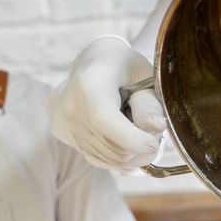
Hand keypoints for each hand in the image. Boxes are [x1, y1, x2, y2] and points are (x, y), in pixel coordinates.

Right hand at [46, 36, 166, 168]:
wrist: (92, 62)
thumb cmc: (125, 67)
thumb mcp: (144, 76)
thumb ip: (150, 104)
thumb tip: (157, 127)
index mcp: (89, 84)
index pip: (106, 121)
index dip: (135, 140)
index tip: (154, 143)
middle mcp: (70, 106)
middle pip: (114, 147)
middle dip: (139, 144)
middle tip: (147, 126)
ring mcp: (64, 123)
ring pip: (110, 158)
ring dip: (129, 149)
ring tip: (131, 125)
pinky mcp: (63, 134)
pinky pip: (98, 159)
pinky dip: (116, 154)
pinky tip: (120, 135)